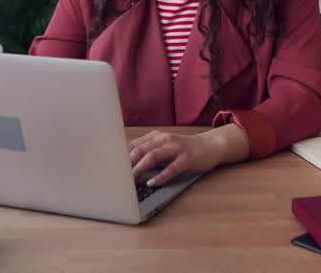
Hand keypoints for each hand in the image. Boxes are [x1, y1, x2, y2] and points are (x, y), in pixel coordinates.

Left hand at [128, 126, 247, 186]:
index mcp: (156, 136)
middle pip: (141, 150)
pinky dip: (160, 176)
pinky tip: (152, 183)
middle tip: (117, 175)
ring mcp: (176, 148)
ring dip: (140, 168)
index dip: (121, 156)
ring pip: (153, 156)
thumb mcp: (164, 146)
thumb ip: (147, 152)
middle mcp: (164, 139)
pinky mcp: (187, 158)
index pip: (134, 145)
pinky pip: (171, 168)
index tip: (110, 167)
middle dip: (127, 163)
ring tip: (131, 179)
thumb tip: (126, 163)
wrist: (210, 146)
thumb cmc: (183, 149)